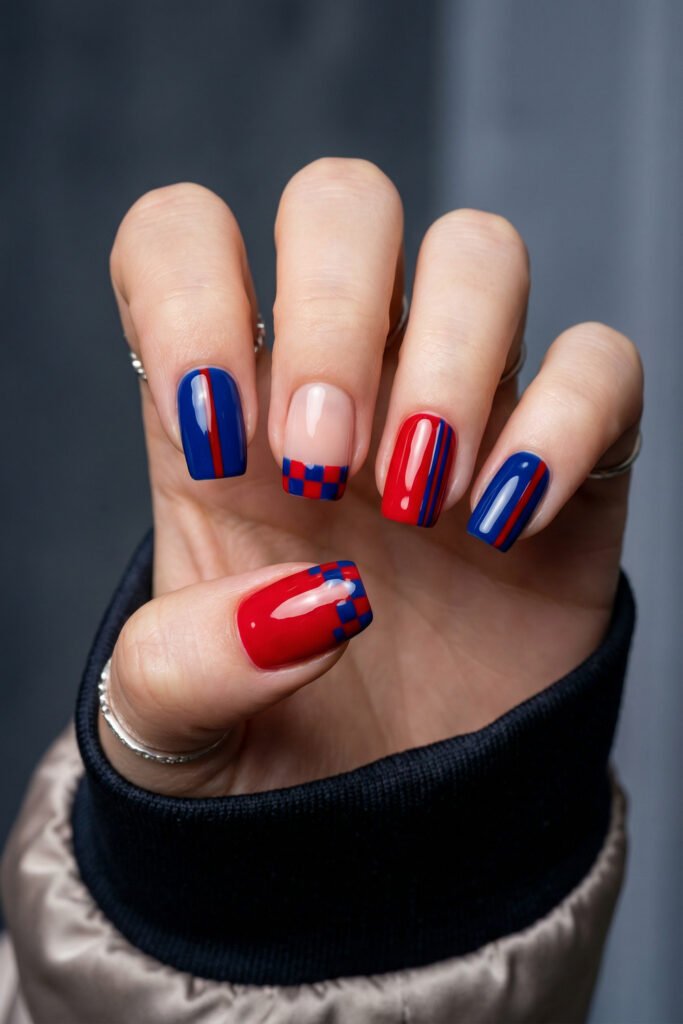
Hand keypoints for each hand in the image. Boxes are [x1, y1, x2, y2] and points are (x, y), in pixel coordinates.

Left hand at [102, 159, 642, 796]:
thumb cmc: (274, 751)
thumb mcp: (172, 734)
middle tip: (323, 465)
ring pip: (480, 251)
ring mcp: (463, 405)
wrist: (397, 818)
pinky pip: (601, 362)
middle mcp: (345, 380)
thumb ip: (181, 672)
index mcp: (222, 414)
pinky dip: (565, 423)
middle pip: (342, 200)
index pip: (183, 238)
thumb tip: (309, 601)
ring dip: (449, 360)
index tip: (219, 440)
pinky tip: (509, 523)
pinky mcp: (569, 456)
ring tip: (419, 499)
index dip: (188, 297)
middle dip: (329, 313)